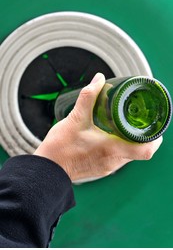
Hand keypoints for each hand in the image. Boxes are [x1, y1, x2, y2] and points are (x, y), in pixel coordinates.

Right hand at [34, 73, 162, 182]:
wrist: (48, 169)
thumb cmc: (60, 148)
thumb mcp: (75, 118)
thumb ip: (89, 96)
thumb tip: (99, 79)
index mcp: (112, 149)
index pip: (146, 150)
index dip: (155, 138)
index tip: (153, 126)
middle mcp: (114, 162)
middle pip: (140, 151)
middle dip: (143, 136)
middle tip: (139, 121)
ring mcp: (108, 168)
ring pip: (129, 155)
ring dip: (131, 141)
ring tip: (123, 126)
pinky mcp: (102, 169)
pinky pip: (119, 159)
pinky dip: (120, 148)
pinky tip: (110, 138)